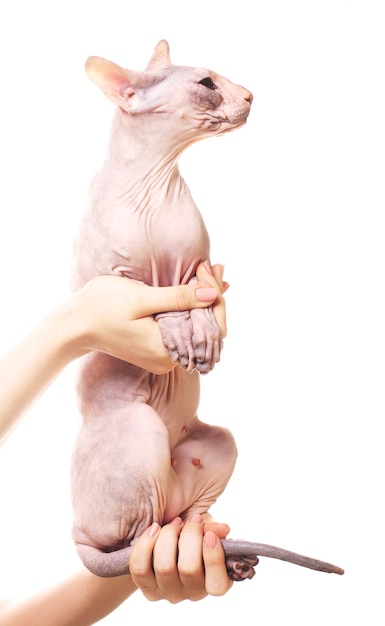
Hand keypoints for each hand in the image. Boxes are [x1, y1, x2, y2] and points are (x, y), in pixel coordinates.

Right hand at [70, 260, 227, 373]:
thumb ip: (178, 298)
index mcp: (167, 350)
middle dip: (212, 296)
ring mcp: (163, 357)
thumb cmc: (103, 307)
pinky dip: (190, 309)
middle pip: (207, 328)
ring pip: (196, 328)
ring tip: (208, 271)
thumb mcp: (142, 298)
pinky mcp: (157, 350)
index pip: (212, 327)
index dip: (216, 297)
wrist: (74, 324)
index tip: (210, 269)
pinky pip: (183, 330)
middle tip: (214, 266)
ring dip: (202, 301)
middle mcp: (169, 360)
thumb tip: (212, 294)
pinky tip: (196, 287)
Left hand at [128, 515, 232, 602]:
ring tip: (174, 523)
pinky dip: (146, 544)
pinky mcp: (146, 587)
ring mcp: (168, 592)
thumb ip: (215, 530)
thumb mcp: (207, 531)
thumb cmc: (192, 535)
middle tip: (191, 520)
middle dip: (189, 536)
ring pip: (165, 567)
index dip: (213, 558)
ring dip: (169, 536)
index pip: (217, 585)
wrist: (167, 539)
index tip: (209, 534)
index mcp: (215, 581)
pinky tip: (155, 529)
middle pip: (189, 569)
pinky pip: (140, 568)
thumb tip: (222, 530)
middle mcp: (192, 592)